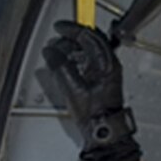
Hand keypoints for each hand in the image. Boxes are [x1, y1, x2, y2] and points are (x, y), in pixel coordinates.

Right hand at [43, 21, 141, 160]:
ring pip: (88, 50)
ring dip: (71, 49)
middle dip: (70, 39)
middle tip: (56, 42)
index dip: (71, 29)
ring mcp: (106, 72)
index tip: (59, 27)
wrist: (104, 133)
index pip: (89, 35)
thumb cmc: (95, 115)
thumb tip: (51, 52)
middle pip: (89, 40)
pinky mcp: (101, 80)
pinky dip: (75, 59)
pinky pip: (88, 61)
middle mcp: (109, 64)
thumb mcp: (73, 89)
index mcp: (107, 62)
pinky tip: (65, 65)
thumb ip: (60, 67)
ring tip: (57, 54)